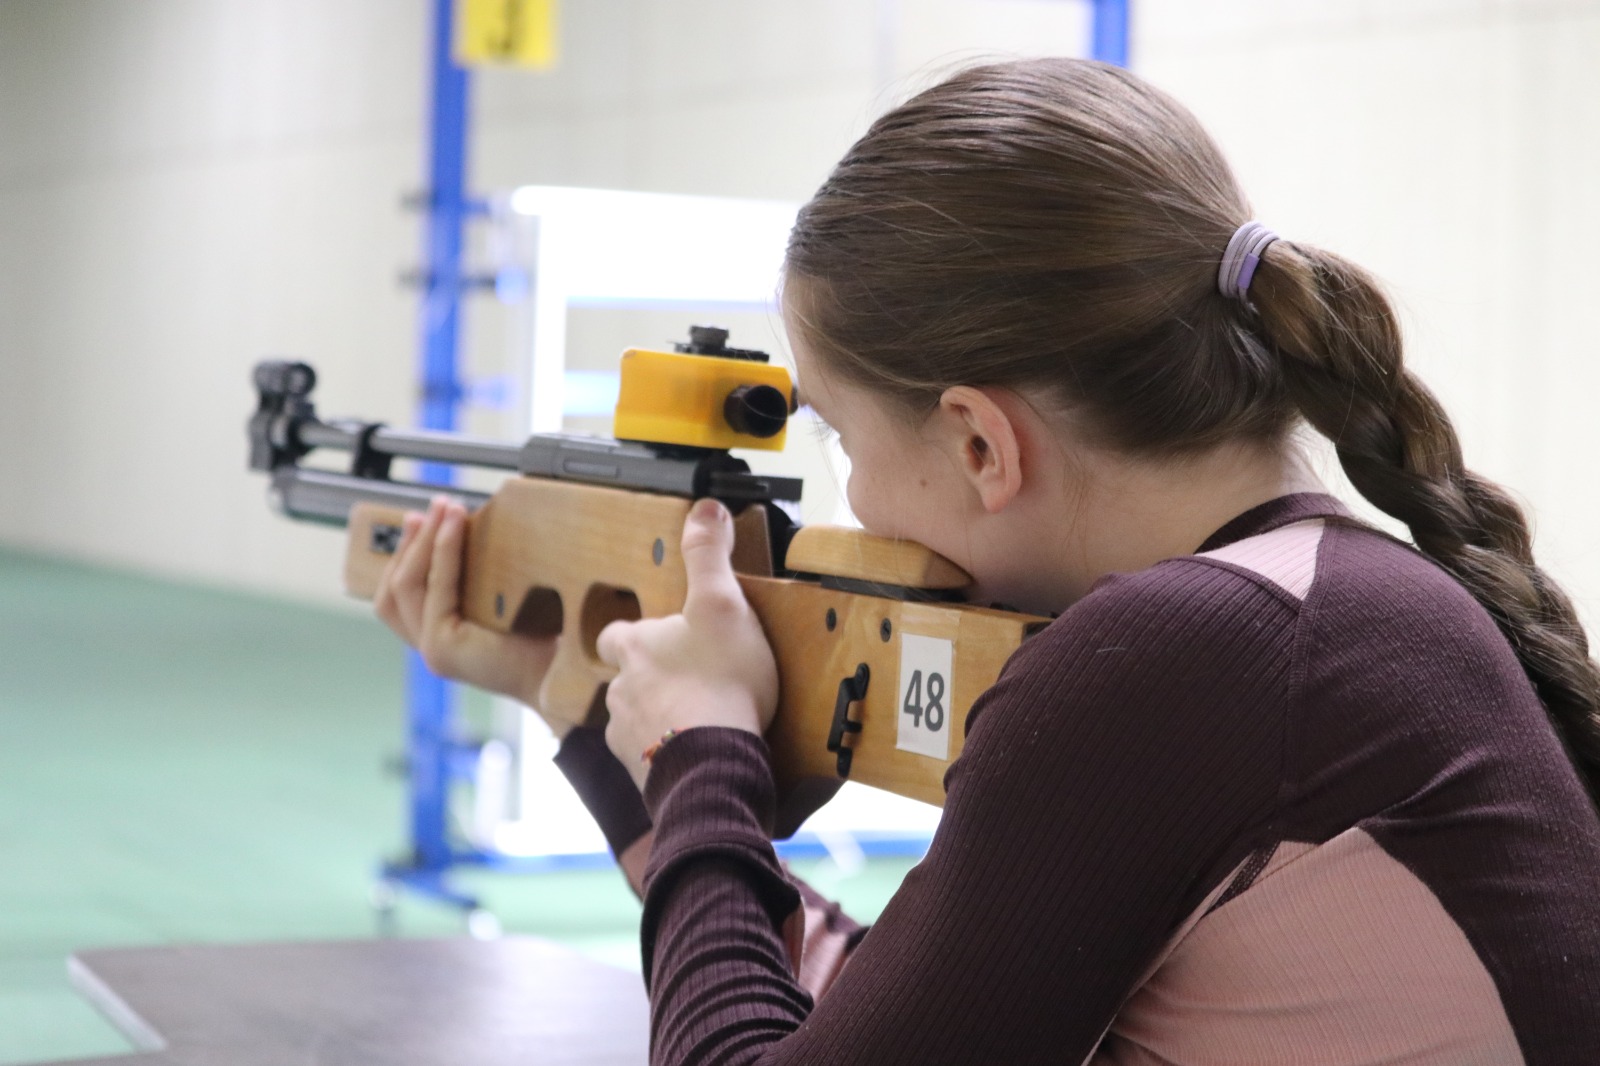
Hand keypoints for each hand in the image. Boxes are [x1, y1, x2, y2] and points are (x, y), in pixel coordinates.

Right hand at [373, 496, 559, 725]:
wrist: (564, 672)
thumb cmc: (542, 635)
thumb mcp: (498, 598)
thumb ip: (473, 576)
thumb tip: (465, 524)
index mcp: (439, 637)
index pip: (399, 594)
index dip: (405, 554)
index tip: (423, 517)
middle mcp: (428, 646)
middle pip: (393, 589)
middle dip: (411, 541)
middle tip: (434, 504)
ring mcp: (432, 650)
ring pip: (405, 586)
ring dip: (424, 541)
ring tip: (444, 508)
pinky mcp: (443, 648)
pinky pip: (436, 590)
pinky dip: (443, 552)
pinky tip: (456, 527)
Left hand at [597, 498, 778, 788]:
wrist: (714, 761)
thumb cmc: (719, 681)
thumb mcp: (721, 604)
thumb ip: (709, 556)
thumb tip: (704, 508)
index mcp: (634, 648)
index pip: (617, 634)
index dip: (633, 633)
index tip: (653, 634)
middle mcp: (620, 692)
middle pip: (624, 681)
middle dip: (648, 680)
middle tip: (686, 679)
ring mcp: (628, 737)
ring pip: (635, 722)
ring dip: (659, 720)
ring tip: (697, 720)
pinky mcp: (645, 777)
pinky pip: (652, 762)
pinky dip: (669, 756)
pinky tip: (697, 754)